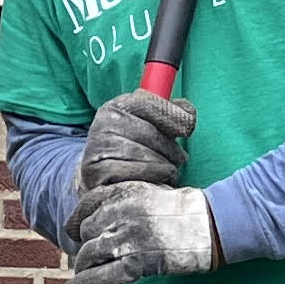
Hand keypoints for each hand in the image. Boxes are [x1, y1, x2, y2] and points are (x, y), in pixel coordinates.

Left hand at [67, 182, 219, 283]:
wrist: (213, 223)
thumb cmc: (186, 212)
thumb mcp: (152, 194)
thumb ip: (126, 204)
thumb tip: (101, 224)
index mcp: (125, 192)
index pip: (87, 204)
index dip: (78, 221)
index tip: (76, 232)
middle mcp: (122, 212)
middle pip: (86, 231)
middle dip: (86, 245)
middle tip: (91, 257)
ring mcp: (128, 237)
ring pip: (89, 254)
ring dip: (84, 267)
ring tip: (83, 276)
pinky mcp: (136, 262)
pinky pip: (101, 276)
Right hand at [77, 86, 195, 194]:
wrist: (100, 177)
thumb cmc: (132, 149)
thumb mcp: (147, 125)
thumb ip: (167, 114)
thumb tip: (187, 110)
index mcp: (116, 106)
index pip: (151, 105)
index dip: (176, 117)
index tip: (186, 130)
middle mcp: (103, 123)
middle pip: (153, 134)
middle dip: (172, 149)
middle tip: (179, 158)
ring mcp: (98, 147)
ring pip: (149, 156)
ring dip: (167, 166)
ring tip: (168, 170)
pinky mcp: (97, 171)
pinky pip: (140, 172)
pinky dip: (156, 176)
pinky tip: (160, 178)